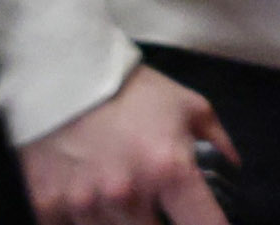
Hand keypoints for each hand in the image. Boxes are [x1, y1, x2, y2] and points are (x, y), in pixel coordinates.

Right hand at [21, 61, 237, 224]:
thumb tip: (231, 167)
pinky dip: (79, 216)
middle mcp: (128, 196)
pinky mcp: (48, 207)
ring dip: (116, 218)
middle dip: (154, 217)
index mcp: (168, 172)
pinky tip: (81, 192)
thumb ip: (215, 140)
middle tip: (148, 196)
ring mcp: (84, 205)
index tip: (197, 220)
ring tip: (110, 187)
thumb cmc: (127, 89)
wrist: (59, 70)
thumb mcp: (184, 104)